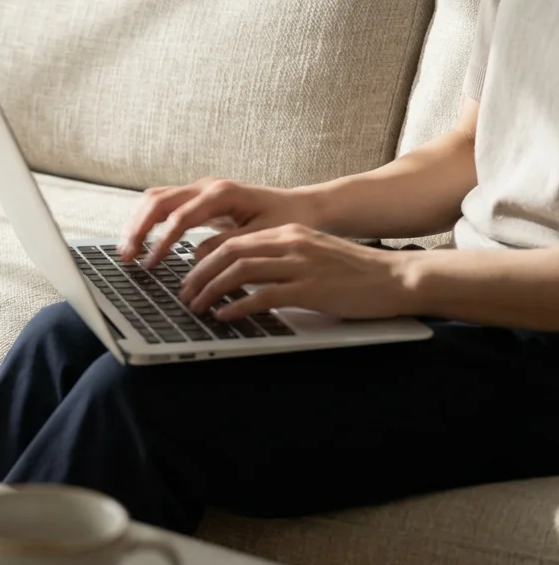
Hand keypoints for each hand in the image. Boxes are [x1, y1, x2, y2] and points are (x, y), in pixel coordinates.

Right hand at [121, 178, 320, 266]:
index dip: (161, 242)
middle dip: (138, 229)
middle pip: (158, 201)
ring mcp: (199, 189)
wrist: (300, 207)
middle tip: (127, 256)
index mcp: (222, 194)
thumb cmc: (285, 221)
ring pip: (155, 198)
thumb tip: (196, 258)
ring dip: (137, 223)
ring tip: (126, 250)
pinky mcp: (197, 197)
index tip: (151, 264)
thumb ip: (228, 246)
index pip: (180, 217)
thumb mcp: (261, 237)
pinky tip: (140, 241)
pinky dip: (146, 220)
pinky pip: (162, 203)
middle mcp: (206, 186)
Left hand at [179, 224, 420, 320]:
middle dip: (199, 274)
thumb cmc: (355, 274)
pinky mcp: (310, 288)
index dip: (204, 260)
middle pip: (228, 252)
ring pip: (239, 271)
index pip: (232, 240)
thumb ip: (279, 262)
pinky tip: (224, 316)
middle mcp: (290, 243)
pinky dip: (237, 306)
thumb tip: (243, 280)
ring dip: (211, 290)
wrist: (397, 278)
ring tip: (197, 307)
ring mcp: (300, 265)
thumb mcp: (311, 256)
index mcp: (288, 233)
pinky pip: (262, 296)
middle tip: (184, 294)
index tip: (189, 277)